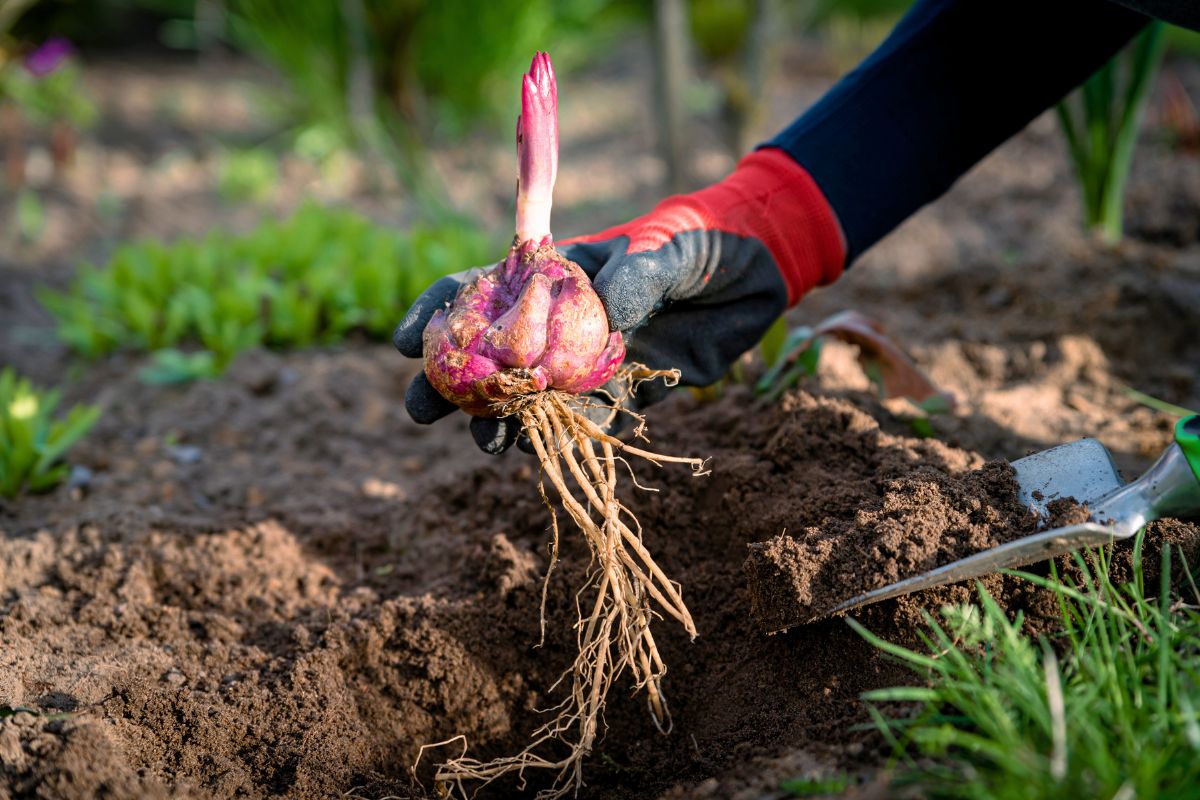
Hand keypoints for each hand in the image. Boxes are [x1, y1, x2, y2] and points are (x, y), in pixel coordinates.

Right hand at [393, 147, 844, 453]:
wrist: (758, 270)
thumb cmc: (702, 240)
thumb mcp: (669, 248)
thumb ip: (637, 276)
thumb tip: (609, 316)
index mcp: (555, 275)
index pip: (481, 290)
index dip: (438, 314)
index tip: (406, 344)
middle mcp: (561, 322)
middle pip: (492, 354)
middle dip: (452, 383)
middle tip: (422, 411)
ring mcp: (591, 361)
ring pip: (534, 398)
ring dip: (504, 422)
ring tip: (487, 444)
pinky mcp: (629, 391)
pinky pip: (592, 422)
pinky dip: (569, 439)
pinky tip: (546, 456)